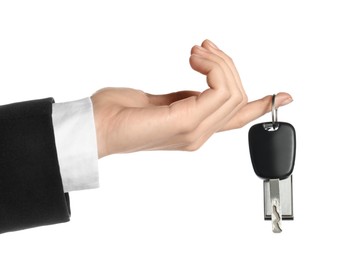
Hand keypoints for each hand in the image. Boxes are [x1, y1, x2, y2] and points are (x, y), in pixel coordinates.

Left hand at [91, 39, 292, 157]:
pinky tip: (194, 58)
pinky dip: (213, 67)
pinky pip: (220, 91)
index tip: (285, 93)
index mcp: (195, 128)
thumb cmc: (119, 114)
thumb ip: (187, 98)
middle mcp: (199, 133)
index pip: (237, 117)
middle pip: (238, 95)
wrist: (95, 126)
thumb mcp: (162, 101)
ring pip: (233, 91)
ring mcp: (194, 131)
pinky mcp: (184, 122)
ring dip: (219, 62)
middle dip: (226, 63)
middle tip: (200, 49)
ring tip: (194, 52)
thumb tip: (204, 86)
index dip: (263, 103)